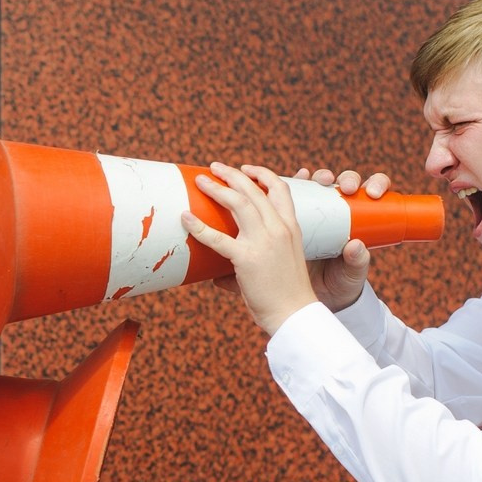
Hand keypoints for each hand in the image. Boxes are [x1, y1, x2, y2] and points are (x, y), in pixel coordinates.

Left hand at [183, 162, 319, 336]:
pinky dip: (199, 226)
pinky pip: (217, 238)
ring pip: (239, 203)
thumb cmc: (288, 293)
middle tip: (214, 167)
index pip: (280, 189)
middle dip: (233, 174)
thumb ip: (260, 255)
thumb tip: (217, 274)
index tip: (245, 169)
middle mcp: (279, 229)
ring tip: (201, 181)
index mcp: (292, 227)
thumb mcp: (284, 262)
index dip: (262, 174)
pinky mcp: (246, 258)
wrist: (295, 314)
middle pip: (254, 190)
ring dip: (217, 188)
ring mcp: (263, 242)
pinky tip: (186, 218)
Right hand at [303, 168, 388, 312]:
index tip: (373, 194)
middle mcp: (340, 209)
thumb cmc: (342, 281)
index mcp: (361, 217)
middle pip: (346, 182)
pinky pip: (295, 194)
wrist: (315, 295)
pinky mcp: (297, 215)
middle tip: (346, 188)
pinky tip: (296, 177)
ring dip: (320, 176)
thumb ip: (358, 261)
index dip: (377, 184)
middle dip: (347, 178)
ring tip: (320, 179)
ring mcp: (317, 211)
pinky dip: (295, 182)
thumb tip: (355, 245)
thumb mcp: (353, 273)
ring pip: (320, 184)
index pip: (372, 192)